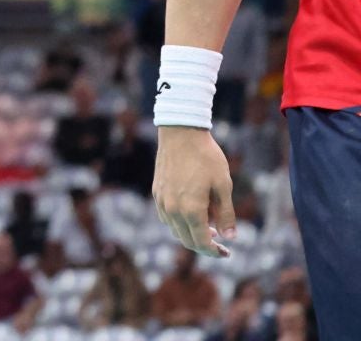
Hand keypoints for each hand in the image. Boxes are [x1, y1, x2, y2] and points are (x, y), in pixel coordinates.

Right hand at [153, 125, 234, 257]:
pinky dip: (179, 223)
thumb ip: (226, 214)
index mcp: (191, 210)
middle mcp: (173, 209)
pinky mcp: (157, 192)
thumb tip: (230, 237)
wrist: (180, 133)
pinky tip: (191, 214)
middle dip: (203, 247)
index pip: (202, 242)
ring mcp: (162, 201)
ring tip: (209, 228)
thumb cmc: (206, 158)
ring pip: (175, 230)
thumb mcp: (223, 185)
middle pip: (186, 240)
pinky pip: (167, 217)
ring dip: (191, 235)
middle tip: (220, 245)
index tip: (226, 253)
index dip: (215, 252)